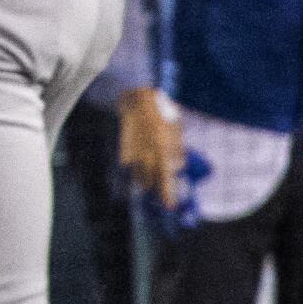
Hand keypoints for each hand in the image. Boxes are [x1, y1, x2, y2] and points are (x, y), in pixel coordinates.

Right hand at [117, 87, 183, 203]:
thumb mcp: (176, 129)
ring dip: (143, 180)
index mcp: (163, 148)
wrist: (138, 98)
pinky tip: (138, 164)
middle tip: (158, 193)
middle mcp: (147, 152)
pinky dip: (134, 166)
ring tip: (147, 182)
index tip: (169, 206)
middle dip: (154, 188)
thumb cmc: (162, 112)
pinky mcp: (124, 147)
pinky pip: (129, 163)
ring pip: (137, 174)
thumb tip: (178, 167)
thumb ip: (178, 150)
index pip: (165, 178)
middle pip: (149, 180)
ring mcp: (134, 150)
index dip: (166, 194)